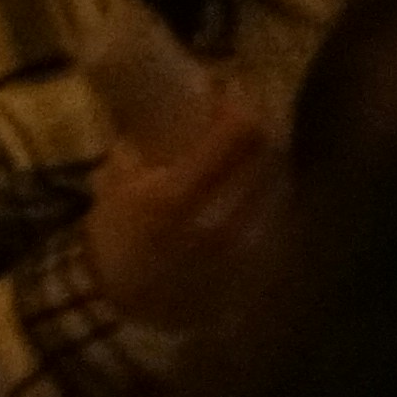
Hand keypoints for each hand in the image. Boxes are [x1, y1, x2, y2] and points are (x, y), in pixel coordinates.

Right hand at [84, 92, 292, 336]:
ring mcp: (251, 246)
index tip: (228, 85)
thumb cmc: (116, 242)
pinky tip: (259, 181)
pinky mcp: (266, 262)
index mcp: (178, 196)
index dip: (240, 100)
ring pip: (283, 179)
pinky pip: (283, 211)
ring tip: (254, 141)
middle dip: (262, 120)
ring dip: (272, 152)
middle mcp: (224, 219)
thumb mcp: (112, 187)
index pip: (238, 133)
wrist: (130, 310)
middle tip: (246, 105)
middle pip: (271, 151)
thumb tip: (158, 107)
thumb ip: (137, 148)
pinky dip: (275, 186)